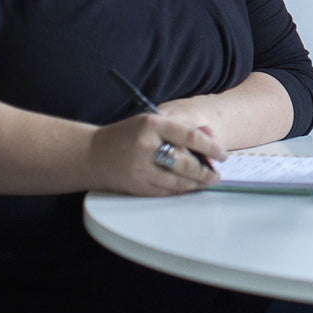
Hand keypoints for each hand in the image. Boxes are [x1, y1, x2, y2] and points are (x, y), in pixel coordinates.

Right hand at [86, 113, 224, 196]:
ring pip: (177, 180)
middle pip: (185, 162)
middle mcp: (145, 146)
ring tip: (208, 181)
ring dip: (197, 183)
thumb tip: (210, 135)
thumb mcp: (151, 122)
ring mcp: (139, 168)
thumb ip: (181, 127)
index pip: (189, 136)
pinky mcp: (135, 186)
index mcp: (151, 125)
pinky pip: (165, 191)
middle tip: (217, 174)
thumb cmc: (126, 135)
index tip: (223, 154)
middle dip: (206, 171)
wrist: (89, 155)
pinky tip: (189, 187)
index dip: (211, 146)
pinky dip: (180, 190)